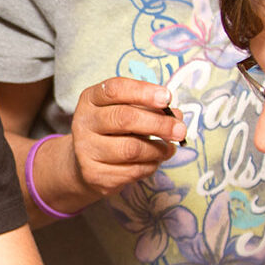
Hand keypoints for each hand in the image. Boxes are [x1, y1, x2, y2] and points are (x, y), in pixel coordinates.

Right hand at [69, 77, 184, 195]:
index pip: (114, 90)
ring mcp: (86, 150)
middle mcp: (83, 122)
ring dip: (158, 149)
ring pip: (131, 149)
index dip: (143, 92)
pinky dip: (150, 166)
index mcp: (90, 99)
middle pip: (124, 118)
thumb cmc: (112, 131)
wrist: (85, 164)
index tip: (167, 98)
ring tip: (169, 148)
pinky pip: (132, 171)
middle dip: (159, 124)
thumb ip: (149, 108)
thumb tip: (176, 115)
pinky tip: (153, 161)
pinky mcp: (94, 174)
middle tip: (180, 130)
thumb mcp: (125, 111)